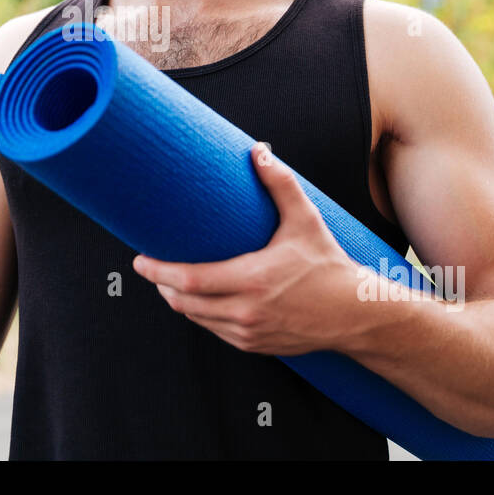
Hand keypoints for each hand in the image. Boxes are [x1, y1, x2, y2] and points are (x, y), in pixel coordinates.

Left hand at [132, 142, 363, 355]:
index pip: (190, 279)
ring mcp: (249, 332)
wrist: (354, 314)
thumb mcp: (306, 220)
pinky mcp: (254, 345)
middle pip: (184, 302)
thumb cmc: (327, 264)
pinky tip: (198, 299)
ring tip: (169, 280)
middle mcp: (247, 311)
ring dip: (178, 300)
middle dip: (162, 285)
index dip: (158, 271)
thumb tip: (258, 149)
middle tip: (149, 267)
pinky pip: (214, 330)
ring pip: (196, 318)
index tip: (139, 260)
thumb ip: (280, 183)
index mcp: (253, 279)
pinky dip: (200, 315)